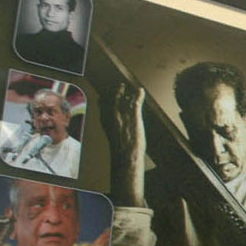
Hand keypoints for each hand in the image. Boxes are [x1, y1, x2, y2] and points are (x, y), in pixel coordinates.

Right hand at [102, 84, 147, 206]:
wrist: (127, 158)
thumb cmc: (122, 158)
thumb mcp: (114, 150)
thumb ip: (114, 145)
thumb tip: (116, 151)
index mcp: (108, 127)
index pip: (105, 111)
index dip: (106, 103)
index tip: (106, 98)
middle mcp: (114, 121)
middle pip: (113, 103)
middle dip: (116, 94)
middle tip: (118, 87)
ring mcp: (125, 118)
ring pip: (124, 101)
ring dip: (126, 94)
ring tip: (127, 87)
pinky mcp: (135, 119)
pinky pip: (136, 104)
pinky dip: (138, 96)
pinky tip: (141, 91)